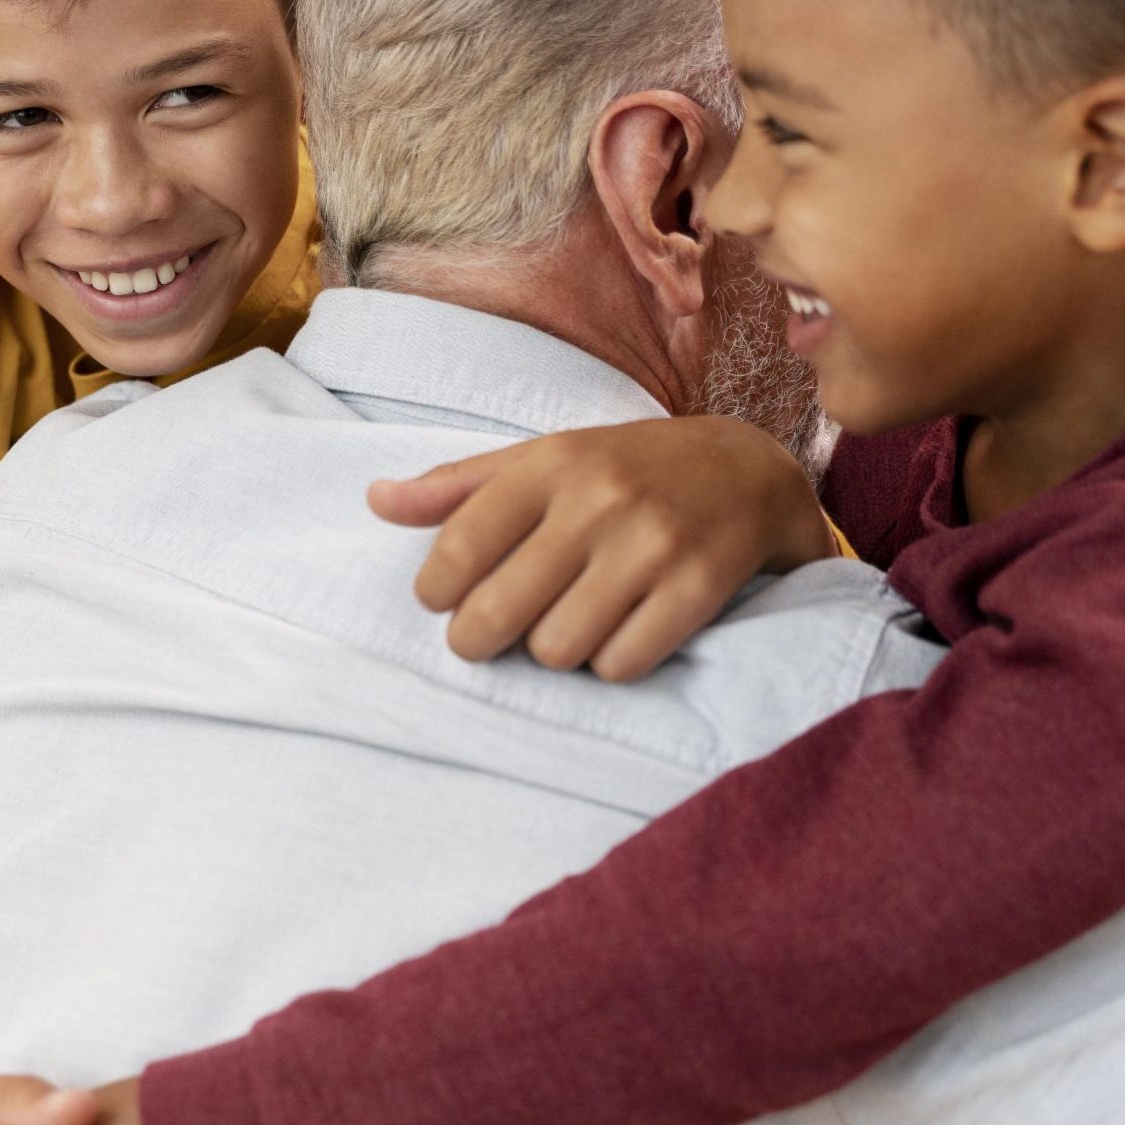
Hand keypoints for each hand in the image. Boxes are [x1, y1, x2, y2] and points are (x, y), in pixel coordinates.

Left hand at [371, 416, 836, 681]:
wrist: (750, 472)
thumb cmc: (627, 470)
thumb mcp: (545, 458)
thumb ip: (459, 486)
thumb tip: (375, 500)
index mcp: (551, 463)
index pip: (458, 548)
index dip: (436, 593)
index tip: (443, 600)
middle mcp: (599, 500)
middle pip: (497, 613)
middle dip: (478, 639)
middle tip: (485, 636)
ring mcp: (652, 545)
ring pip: (556, 650)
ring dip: (552, 651)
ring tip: (564, 624)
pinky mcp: (698, 588)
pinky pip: (620, 666)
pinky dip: (609, 664)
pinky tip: (617, 633)